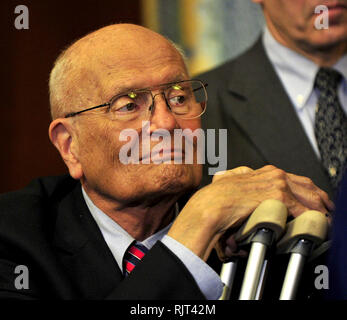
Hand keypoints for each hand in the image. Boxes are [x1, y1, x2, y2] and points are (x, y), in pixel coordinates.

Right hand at [168, 165, 332, 260]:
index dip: (304, 188)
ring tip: (325, 217)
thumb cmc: (214, 199)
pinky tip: (315, 222)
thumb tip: (234, 179)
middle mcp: (270, 174)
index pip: (290, 178)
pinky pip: (300, 207)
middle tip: (327, 207)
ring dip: (318, 206)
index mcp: (259, 171)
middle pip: (304, 183)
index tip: (312, 197)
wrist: (210, 205)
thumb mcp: (226, 183)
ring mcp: (275, 182)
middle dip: (318, 196)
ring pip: (306, 193)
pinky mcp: (277, 195)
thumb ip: (235, 179)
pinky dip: (310, 215)